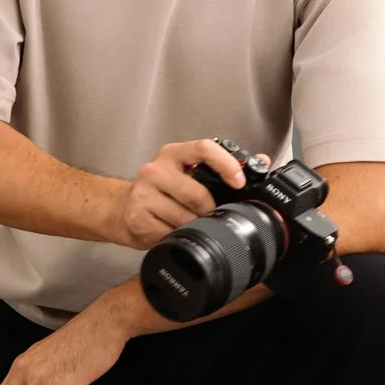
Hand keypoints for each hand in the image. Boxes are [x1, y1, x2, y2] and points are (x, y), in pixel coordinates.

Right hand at [111, 138, 268, 250]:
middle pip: (197, 193)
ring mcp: (143, 193)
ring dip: (194, 226)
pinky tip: (171, 231)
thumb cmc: (162, 191)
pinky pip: (170, 233)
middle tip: (210, 215)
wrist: (122, 210)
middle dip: (209, 210)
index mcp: (173, 154)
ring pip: (185, 217)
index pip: (203, 148)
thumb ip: (223, 167)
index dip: (226, 164)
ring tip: (188, 224)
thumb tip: (262, 160)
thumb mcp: (188, 173)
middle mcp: (156, 169)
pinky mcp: (137, 217)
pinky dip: (177, 236)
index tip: (239, 182)